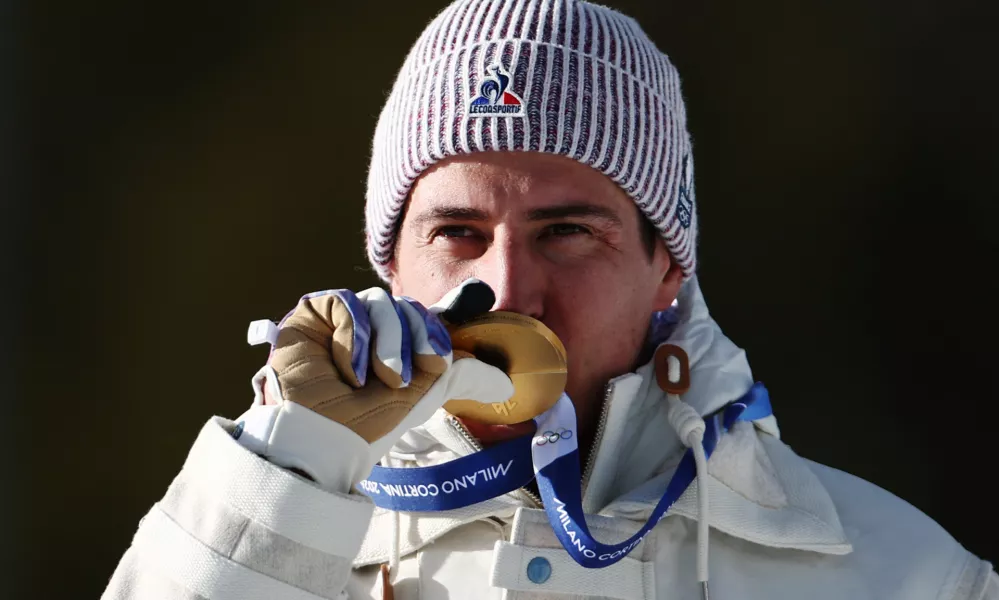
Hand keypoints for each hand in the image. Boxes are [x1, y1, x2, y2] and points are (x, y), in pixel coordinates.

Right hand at [239, 279, 513, 490]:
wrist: (327, 437)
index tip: (483, 294)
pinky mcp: (313, 315)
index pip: (430, 316)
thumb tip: (508, 384)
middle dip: (415, 339)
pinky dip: (352, 334)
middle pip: (409, 307)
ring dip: (386, 343)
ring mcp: (344, 320)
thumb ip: (464, 376)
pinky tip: (347, 367)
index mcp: (403, 346)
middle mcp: (375, 330)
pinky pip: (344, 302)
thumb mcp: (427, 393)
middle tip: (408, 376)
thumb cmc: (370, 424)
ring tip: (376, 379)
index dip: (456, 306)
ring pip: (381, 303)